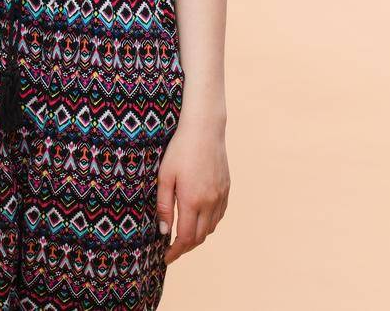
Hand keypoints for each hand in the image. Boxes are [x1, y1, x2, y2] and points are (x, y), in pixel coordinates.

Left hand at [155, 118, 229, 262]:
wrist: (205, 129)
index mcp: (192, 201)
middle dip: (185, 248)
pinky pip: (219, 215)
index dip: (175, 251)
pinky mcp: (226, 189)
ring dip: (197, 236)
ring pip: (210, 227)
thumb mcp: (164, 176)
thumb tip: (163, 231)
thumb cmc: (180, 150)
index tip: (165, 258)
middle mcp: (210, 202)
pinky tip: (199, 220)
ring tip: (183, 236)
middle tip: (172, 250)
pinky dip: (208, 224)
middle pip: (199, 237)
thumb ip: (163, 205)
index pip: (185, 238)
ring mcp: (220, 196)